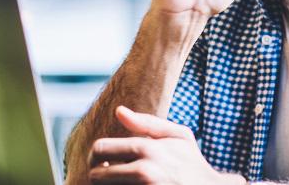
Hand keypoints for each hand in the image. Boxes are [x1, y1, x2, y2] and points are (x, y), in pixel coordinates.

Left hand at [88, 106, 246, 184]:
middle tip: (106, 175)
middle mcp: (144, 172)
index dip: (97, 155)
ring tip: (119, 183)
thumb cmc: (192, 163)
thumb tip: (119, 110)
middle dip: (98, 174)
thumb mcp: (178, 135)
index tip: (103, 161)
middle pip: (96, 174)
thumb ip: (147, 122)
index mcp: (148, 148)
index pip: (100, 148)